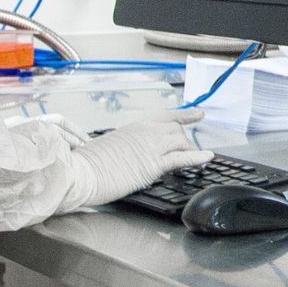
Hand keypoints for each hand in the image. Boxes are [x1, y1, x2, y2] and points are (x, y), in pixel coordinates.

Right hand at [66, 114, 210, 207]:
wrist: (80, 173)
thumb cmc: (87, 163)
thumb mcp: (109, 146)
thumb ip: (126, 145)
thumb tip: (131, 152)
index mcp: (133, 126)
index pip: (165, 116)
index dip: (185, 115)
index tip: (198, 113)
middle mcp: (144, 132)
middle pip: (176, 130)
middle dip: (184, 140)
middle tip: (189, 149)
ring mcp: (150, 147)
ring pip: (181, 141)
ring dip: (190, 150)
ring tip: (196, 159)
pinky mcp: (153, 164)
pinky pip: (182, 158)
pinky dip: (197, 157)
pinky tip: (207, 157)